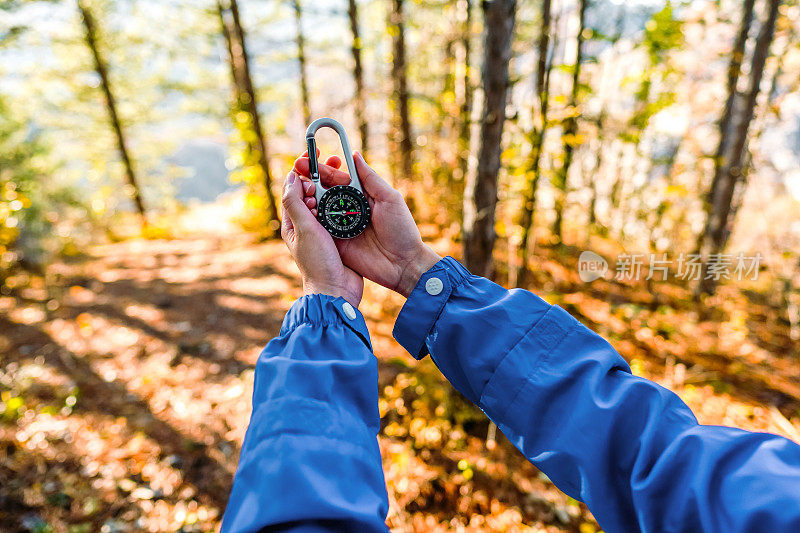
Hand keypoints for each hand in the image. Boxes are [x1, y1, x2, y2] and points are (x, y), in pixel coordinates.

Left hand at [280, 170, 362, 305]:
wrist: (336, 291)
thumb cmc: (318, 262)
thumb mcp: (304, 229)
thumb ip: (295, 203)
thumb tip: (290, 177)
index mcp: (293, 223)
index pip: (295, 190)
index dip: (304, 170)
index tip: (314, 155)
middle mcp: (307, 226)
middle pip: (313, 193)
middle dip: (322, 175)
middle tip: (335, 161)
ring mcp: (324, 231)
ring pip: (328, 201)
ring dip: (335, 186)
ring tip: (345, 174)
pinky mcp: (340, 237)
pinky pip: (342, 213)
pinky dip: (346, 201)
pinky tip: (355, 193)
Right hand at [294, 151, 440, 296]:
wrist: (404, 264)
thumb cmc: (402, 229)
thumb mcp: (389, 199)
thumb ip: (370, 178)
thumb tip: (354, 154)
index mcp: (361, 196)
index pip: (338, 178)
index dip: (323, 168)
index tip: (309, 158)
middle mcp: (348, 209)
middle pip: (324, 190)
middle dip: (309, 178)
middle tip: (297, 167)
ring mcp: (340, 226)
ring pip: (318, 207)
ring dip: (307, 196)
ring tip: (299, 186)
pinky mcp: (336, 242)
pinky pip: (319, 228)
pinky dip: (310, 218)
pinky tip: (303, 208)